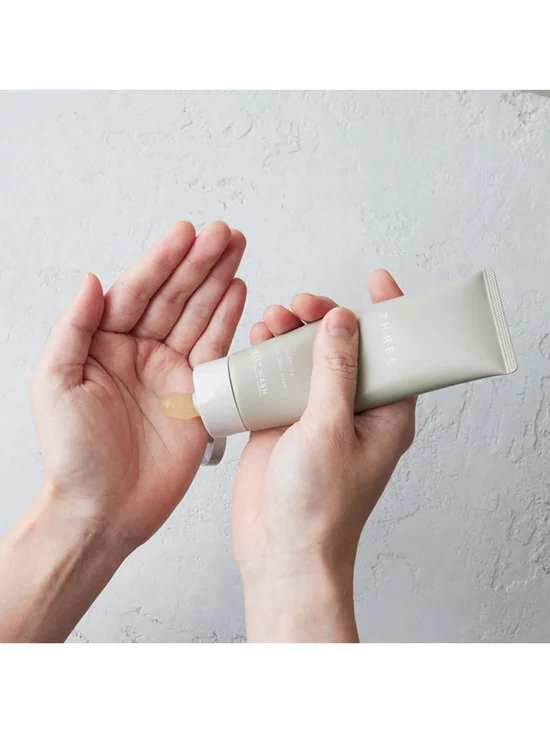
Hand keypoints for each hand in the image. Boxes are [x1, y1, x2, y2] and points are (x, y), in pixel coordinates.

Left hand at [32, 220, 245, 549]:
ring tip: (236, 248)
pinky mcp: (199, 395)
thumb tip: (90, 279)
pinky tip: (238, 291)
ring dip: (218, 280)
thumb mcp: (54, 384)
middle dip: (199, 262)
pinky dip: (228, 319)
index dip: (162, 260)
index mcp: (103, 344)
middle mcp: (139, 352)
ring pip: (198, 315)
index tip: (186, 233)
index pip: (137, 290)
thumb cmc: (73, 456)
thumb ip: (73, 328)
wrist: (105, 510)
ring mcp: (171, 372)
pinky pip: (216, 350)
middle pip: (173, 296)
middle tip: (224, 233)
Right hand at [232, 270, 415, 641]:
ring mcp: (317, 414)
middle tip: (301, 306)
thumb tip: (343, 320)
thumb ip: (335, 372)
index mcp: (386, 413)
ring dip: (292, 333)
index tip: (377, 279)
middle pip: (346, 347)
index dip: (390, 313)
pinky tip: (257, 340)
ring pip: (309, 358)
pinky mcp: (285, 421)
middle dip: (325, 318)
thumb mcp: (330, 431)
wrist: (280, 553)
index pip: (396, 352)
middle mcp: (354, 409)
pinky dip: (269, 356)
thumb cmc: (318, 507)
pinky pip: (280, 377)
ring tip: (272, 320)